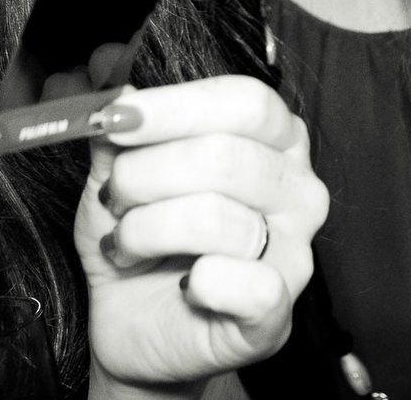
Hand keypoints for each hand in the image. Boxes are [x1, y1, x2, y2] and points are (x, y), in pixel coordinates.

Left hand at [78, 76, 327, 394]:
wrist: (131, 321)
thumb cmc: (138, 236)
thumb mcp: (116, 173)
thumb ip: (120, 132)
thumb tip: (120, 89)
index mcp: (273, 139)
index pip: (247, 102)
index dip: (177, 107)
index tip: (118, 120)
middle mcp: (297, 190)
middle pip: (227, 155)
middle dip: (146, 174)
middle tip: (113, 197)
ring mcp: (296, 253)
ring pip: (218, 218)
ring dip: (146, 229)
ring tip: (124, 243)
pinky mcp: (277, 314)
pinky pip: (246, 284)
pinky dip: (198, 283)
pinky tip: (183, 286)